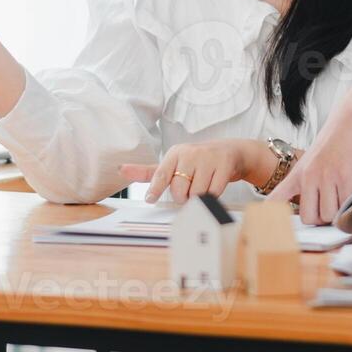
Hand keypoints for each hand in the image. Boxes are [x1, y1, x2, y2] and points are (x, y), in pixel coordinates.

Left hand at [118, 139, 268, 204]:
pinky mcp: (224, 165)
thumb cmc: (196, 161)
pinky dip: (213, 195)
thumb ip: (149, 171)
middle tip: (189, 189)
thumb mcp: (173, 163)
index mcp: (175, 153)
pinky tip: (213, 185)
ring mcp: (208, 158)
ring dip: (198, 197)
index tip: (150, 199)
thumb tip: (121, 170)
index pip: (161, 174)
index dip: (155, 189)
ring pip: (197, 194)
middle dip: (183, 196)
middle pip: (179, 190)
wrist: (230, 151)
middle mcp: (191, 153)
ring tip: (203, 185)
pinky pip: (214, 192)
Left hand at [267, 113, 351, 225]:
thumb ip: (307, 180)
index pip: (275, 200)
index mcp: (297, 173)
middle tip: (328, 208)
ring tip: (341, 198)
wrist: (351, 119)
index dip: (271, 218)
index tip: (272, 229)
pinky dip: (348, 206)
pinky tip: (350, 194)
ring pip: (327, 215)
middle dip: (319, 219)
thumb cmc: (334, 139)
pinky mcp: (344, 177)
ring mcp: (326, 177)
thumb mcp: (311, 159)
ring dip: (336, 213)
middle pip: (308, 218)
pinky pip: (344, 206)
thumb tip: (311, 203)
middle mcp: (308, 177)